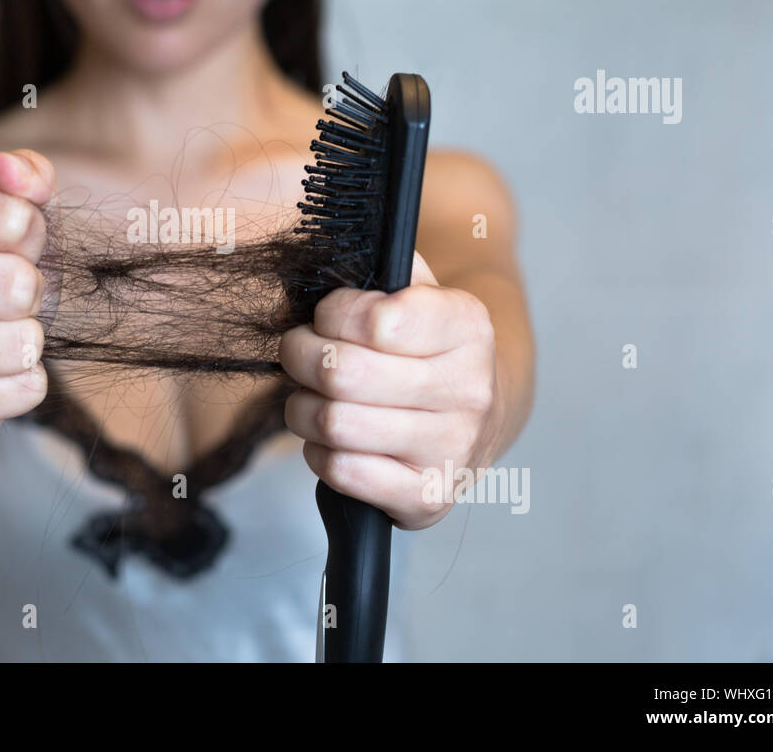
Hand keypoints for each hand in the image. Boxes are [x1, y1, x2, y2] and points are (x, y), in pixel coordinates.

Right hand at [0, 149, 56, 442]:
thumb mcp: (15, 206)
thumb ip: (27, 175)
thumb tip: (10, 171)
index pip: (14, 219)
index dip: (32, 235)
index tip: (13, 242)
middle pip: (13, 286)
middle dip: (31, 292)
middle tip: (10, 293)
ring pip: (15, 347)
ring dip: (29, 342)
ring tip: (5, 331)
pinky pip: (13, 394)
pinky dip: (24, 385)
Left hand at [279, 251, 503, 529]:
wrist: (478, 418)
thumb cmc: (426, 348)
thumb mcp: (410, 293)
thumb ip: (362, 276)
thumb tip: (293, 291)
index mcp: (468, 326)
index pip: (375, 320)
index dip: (331, 314)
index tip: (328, 317)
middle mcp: (469, 389)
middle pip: (341, 373)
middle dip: (300, 356)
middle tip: (300, 353)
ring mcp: (453, 448)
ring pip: (334, 423)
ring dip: (302, 408)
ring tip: (310, 397)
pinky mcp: (428, 497)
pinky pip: (341, 472)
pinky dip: (318, 453)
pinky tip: (332, 440)